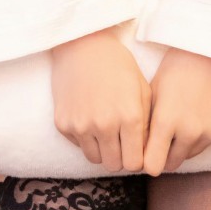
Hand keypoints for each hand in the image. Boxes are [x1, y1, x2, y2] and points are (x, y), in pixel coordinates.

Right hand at [50, 27, 151, 171]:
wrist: (82, 44)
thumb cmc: (118, 65)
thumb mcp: (142, 89)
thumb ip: (146, 124)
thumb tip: (147, 154)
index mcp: (129, 116)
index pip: (135, 163)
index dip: (138, 158)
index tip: (136, 148)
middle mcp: (104, 125)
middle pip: (114, 165)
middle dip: (120, 156)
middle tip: (121, 141)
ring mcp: (81, 125)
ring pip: (95, 159)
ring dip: (103, 149)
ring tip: (106, 129)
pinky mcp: (63, 124)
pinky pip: (79, 145)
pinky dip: (85, 138)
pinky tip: (90, 116)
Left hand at [143, 48, 210, 175]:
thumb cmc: (176, 68)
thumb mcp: (153, 93)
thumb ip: (146, 126)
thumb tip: (138, 154)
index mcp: (166, 122)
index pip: (152, 167)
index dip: (147, 161)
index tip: (146, 153)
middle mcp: (190, 132)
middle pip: (172, 164)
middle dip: (165, 154)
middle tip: (164, 137)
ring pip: (191, 154)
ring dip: (185, 144)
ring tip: (184, 118)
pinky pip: (210, 142)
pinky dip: (205, 133)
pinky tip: (203, 111)